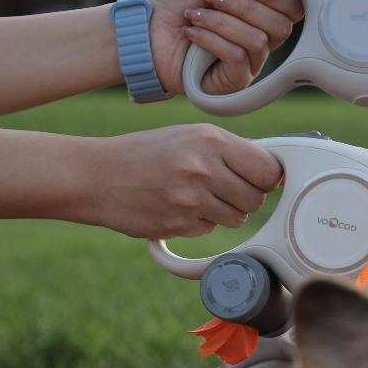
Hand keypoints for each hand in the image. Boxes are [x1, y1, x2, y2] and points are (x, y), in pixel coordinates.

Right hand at [87, 124, 282, 238]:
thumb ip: (229, 152)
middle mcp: (203, 168)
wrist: (97, 175)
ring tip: (198, 196)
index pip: (267, 169)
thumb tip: (271, 173)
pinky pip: (210, 230)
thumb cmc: (146, 153)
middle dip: (245, 197)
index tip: (260, 180)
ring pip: (237, 218)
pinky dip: (200, 223)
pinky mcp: (179, 224)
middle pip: (256, 199)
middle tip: (223, 189)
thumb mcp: (189, 136)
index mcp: (210, 140)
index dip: (267, 178)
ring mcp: (191, 199)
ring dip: (224, 212)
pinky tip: (179, 207)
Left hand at [150, 0, 303, 95]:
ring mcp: (251, 64)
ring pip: (258, 41)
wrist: (149, 25)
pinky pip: (237, 57)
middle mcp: (263, 40)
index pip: (293, 8)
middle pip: (282, 27)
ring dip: (221, 21)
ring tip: (195, 14)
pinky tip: (192, 32)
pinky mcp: (234, 81)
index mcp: (265, 14)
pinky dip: (211, 38)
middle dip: (243, 6)